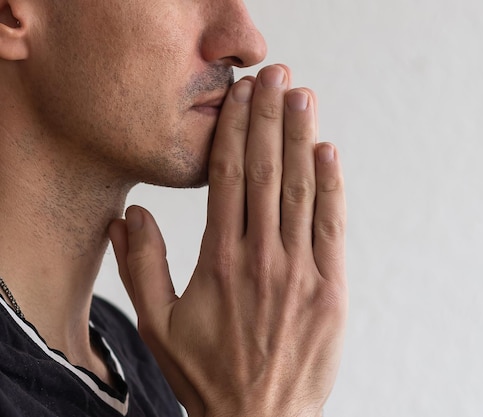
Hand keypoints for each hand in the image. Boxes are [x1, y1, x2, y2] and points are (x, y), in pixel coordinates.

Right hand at [109, 64, 346, 416]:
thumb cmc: (207, 374)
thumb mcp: (158, 326)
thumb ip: (141, 268)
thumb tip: (131, 216)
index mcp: (218, 262)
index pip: (226, 179)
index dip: (233, 130)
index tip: (240, 96)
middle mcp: (260, 259)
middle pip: (264, 172)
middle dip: (270, 118)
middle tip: (275, 75)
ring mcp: (299, 273)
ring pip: (299, 191)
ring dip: (301, 140)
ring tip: (302, 97)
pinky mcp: (330, 290)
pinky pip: (331, 228)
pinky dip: (331, 188)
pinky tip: (329, 153)